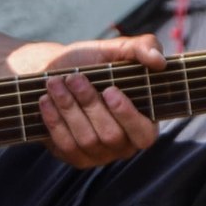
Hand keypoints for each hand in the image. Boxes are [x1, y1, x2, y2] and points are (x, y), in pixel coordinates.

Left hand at [9, 34, 163, 167]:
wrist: (56, 72)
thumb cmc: (93, 62)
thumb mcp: (117, 49)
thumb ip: (143, 47)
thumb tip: (159, 60)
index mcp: (144, 121)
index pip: (145, 134)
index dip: (128, 115)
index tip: (109, 90)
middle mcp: (124, 144)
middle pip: (111, 135)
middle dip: (90, 105)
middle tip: (74, 78)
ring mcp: (100, 155)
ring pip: (86, 140)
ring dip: (69, 109)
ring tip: (55, 83)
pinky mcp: (75, 157)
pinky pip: (66, 145)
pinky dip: (54, 121)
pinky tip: (46, 100)